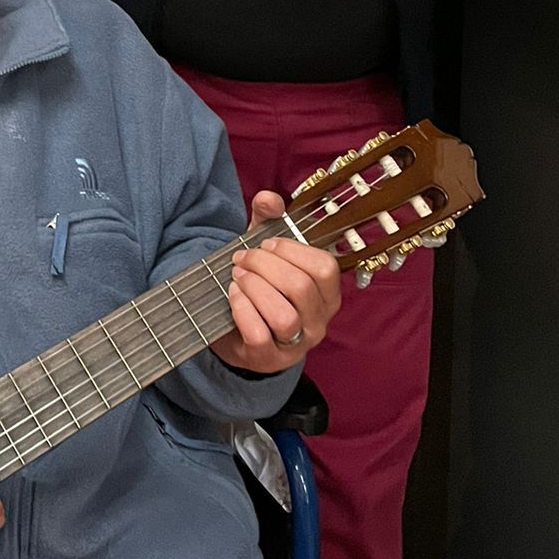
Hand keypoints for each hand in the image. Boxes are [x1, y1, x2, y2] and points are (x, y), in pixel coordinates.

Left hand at [209, 190, 341, 374]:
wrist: (236, 332)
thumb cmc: (259, 288)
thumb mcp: (265, 251)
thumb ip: (267, 221)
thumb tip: (268, 198)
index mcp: (326, 294)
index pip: (325, 267)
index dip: (292, 250)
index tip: (266, 243)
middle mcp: (318, 321)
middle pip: (301, 287)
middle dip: (265, 265)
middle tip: (243, 259)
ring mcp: (296, 344)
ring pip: (284, 315)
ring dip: (255, 288)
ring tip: (237, 277)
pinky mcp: (269, 359)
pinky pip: (260, 334)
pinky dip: (242, 309)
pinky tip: (232, 295)